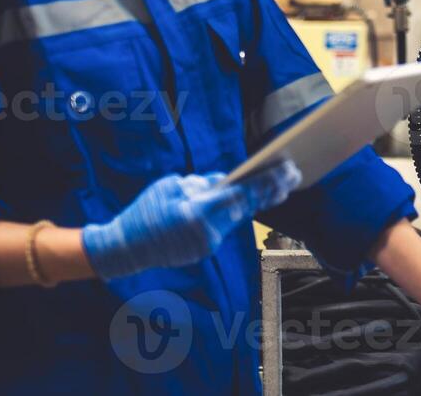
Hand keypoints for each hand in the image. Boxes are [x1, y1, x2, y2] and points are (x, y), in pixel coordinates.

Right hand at [82, 160, 300, 280]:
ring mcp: (208, 244)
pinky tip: (253, 200)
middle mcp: (208, 233)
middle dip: (272, 190)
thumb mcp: (170, 186)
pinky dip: (238, 212)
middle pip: (247, 208)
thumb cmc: (144, 212)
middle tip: (295, 175)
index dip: (267, 182)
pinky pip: (225, 225)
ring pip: (238, 217)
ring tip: (280, 185)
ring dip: (258, 201)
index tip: (287, 170)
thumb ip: (200, 184)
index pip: (241, 196)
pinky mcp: (205, 249)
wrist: (125, 250)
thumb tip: (226, 181)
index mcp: (198, 214)